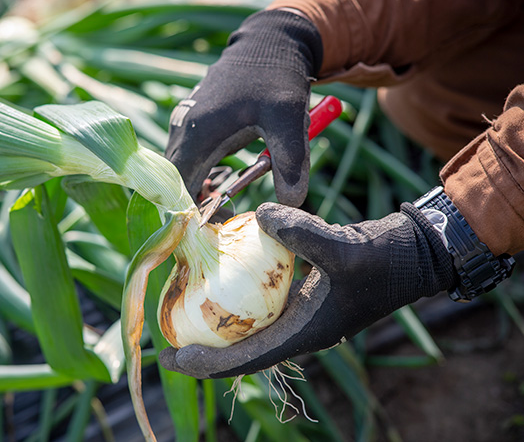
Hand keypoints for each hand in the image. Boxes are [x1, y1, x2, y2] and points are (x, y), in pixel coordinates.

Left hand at [159, 202, 456, 378]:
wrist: (411, 255)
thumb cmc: (383, 261)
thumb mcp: (343, 248)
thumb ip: (302, 233)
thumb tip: (262, 214)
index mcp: (303, 334)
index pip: (246, 359)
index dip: (207, 363)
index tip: (173, 359)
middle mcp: (296, 331)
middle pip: (239, 349)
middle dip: (203, 346)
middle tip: (168, 329)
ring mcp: (298, 314)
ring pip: (248, 327)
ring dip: (217, 321)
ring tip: (184, 303)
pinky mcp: (300, 296)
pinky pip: (260, 303)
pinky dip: (237, 294)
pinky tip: (220, 273)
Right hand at [165, 10, 322, 206]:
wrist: (269, 40)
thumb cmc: (277, 77)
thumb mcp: (288, 118)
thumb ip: (290, 161)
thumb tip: (292, 204)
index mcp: (198, 134)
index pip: (178, 189)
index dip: (193, 214)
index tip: (220, 224)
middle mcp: (183, 130)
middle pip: (176, 182)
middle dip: (197, 204)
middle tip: (227, 217)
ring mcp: (184, 123)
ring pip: (181, 169)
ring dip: (200, 188)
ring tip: (229, 200)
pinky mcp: (192, 120)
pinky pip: (188, 155)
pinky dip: (202, 172)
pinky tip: (226, 177)